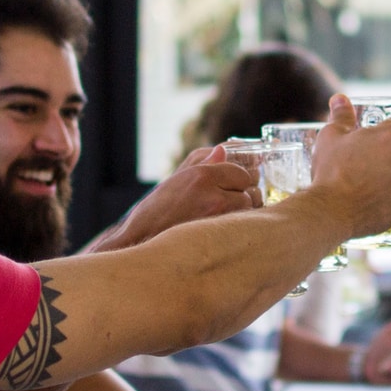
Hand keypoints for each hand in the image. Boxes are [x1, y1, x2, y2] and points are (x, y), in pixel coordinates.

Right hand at [89, 146, 259, 252]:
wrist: (140, 240)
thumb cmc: (155, 213)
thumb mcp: (176, 180)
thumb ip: (202, 163)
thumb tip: (223, 150)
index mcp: (201, 175)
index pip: (240, 172)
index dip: (239, 180)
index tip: (235, 185)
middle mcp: (211, 190)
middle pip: (250, 189)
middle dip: (244, 195)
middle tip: (231, 203)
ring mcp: (218, 213)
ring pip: (250, 208)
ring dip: (244, 212)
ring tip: (226, 217)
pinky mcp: (219, 232)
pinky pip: (244, 225)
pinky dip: (240, 226)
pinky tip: (226, 229)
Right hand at [302, 96, 390, 239]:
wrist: (331, 212)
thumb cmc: (331, 171)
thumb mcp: (331, 136)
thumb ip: (342, 115)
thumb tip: (340, 98)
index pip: (389, 129)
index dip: (373, 138)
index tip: (360, 148)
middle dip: (383, 158)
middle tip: (359, 169)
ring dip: (388, 179)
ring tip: (362, 187)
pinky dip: (388, 199)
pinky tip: (369, 201)